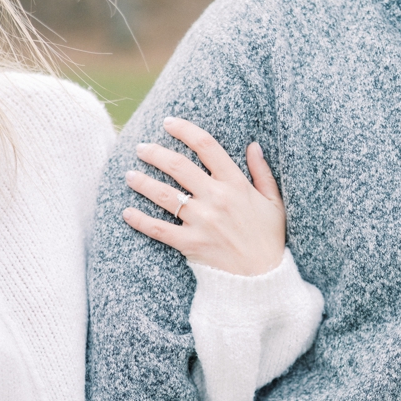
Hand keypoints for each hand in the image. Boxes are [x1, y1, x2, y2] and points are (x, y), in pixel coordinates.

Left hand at [122, 116, 286, 276]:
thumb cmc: (269, 237)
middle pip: (179, 167)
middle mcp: (217, 199)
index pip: (207, 146)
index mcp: (236, 183)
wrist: (262, 277)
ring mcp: (202, 221)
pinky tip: (126, 212)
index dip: (185, 130)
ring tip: (129, 175)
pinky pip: (159, 229)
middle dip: (155, 153)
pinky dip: (140, 221)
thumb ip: (262, 172)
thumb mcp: (273, 201)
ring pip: (165, 195)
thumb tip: (252, 145)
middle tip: (141, 148)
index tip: (168, 123)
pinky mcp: (190, 244)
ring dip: (143, 182)